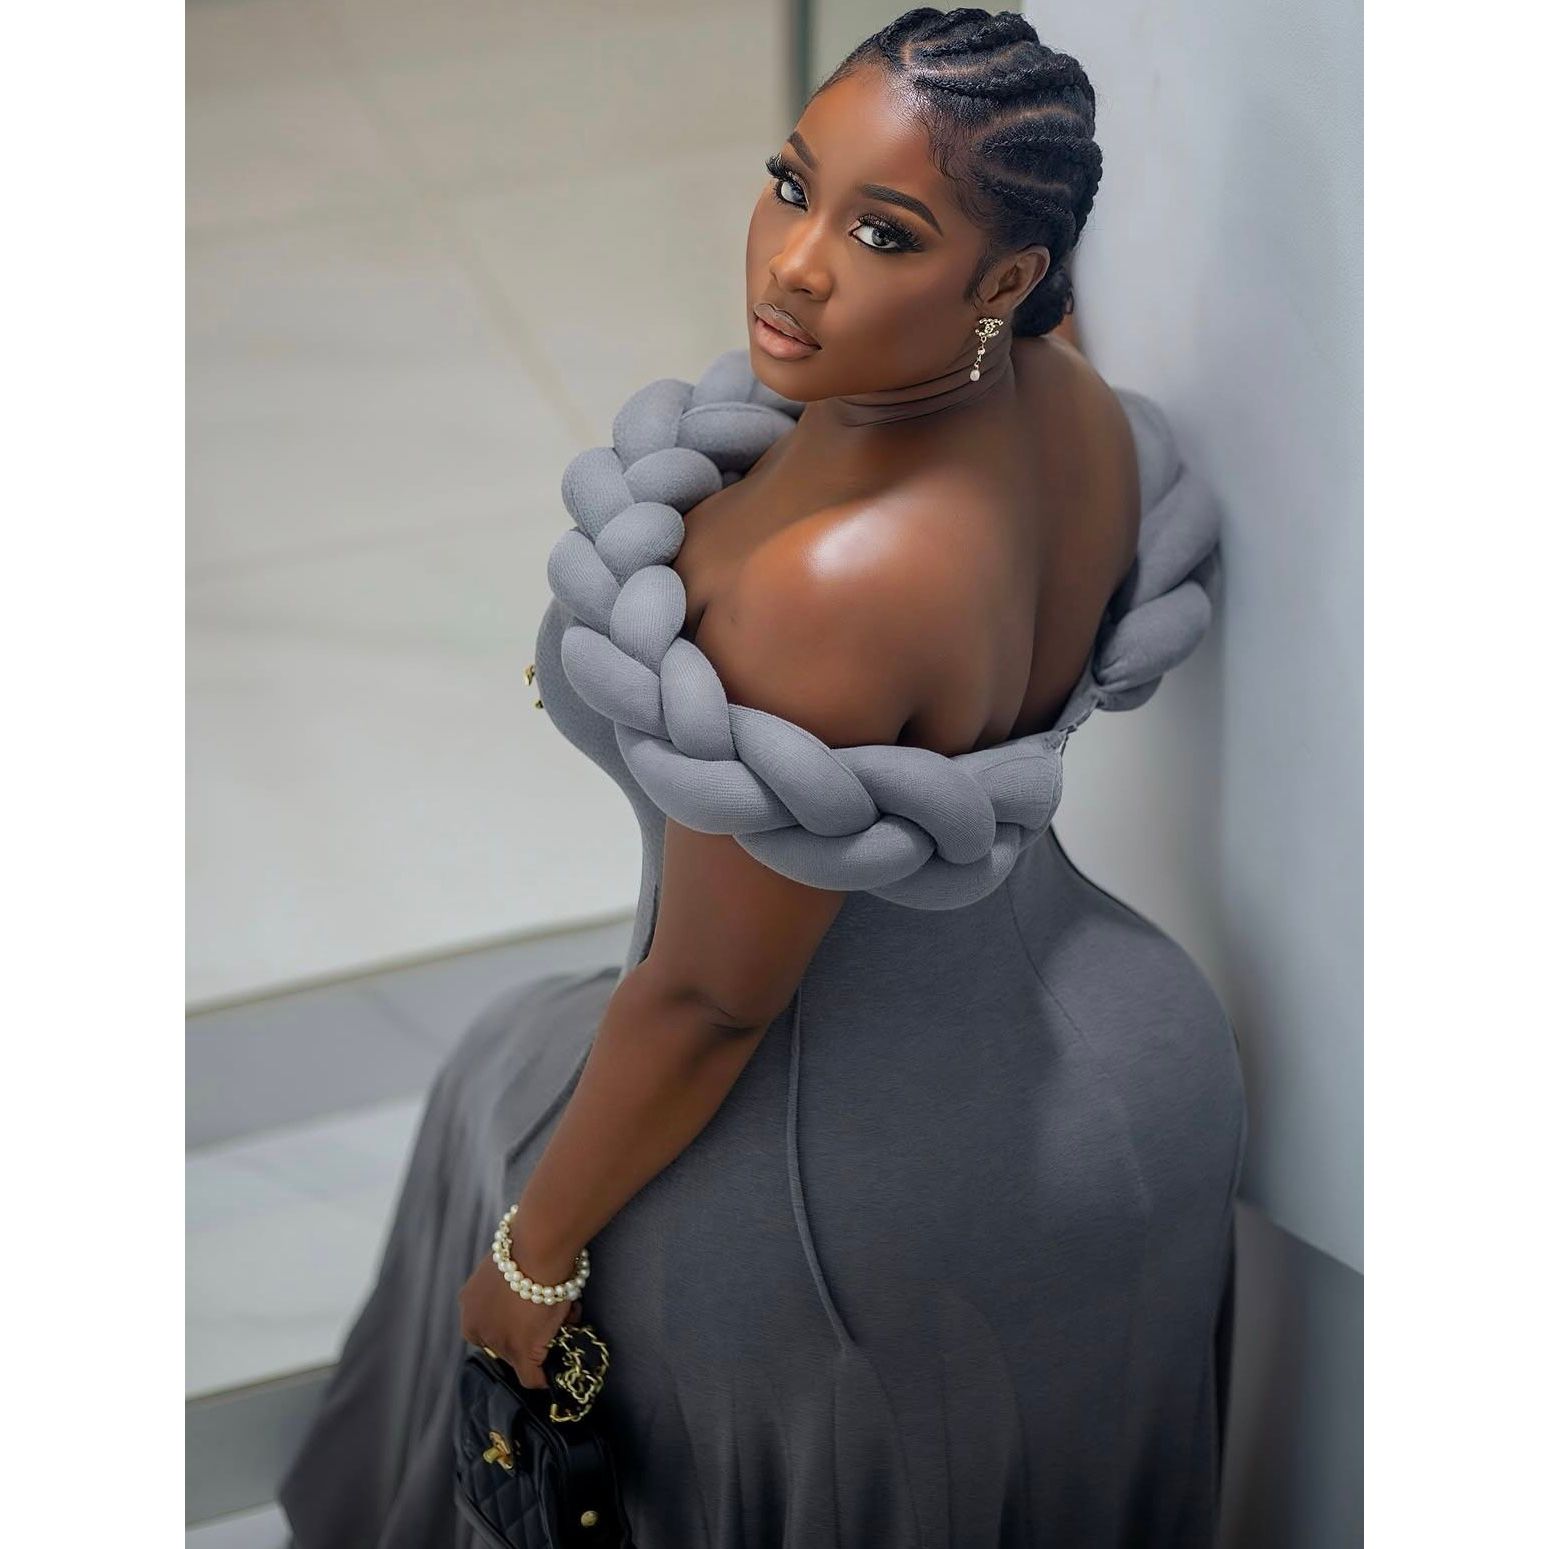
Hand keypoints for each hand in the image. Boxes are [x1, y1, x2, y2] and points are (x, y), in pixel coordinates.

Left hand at [458, 1250, 583, 1389]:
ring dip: (543, 1343)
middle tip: (548, 1317)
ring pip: (520, 1357)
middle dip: (527, 1334)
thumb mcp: (506, 1264)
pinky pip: (532, 1378)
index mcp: (469, 1303)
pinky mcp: (521, 1352)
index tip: (528, 1314)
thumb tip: (522, 1292)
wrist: (539, 1248)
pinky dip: (543, 1378)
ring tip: (564, 1317)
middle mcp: (477, 1325)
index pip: (486, 1327)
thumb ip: (506, 1284)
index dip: (510, 1323)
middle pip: (502, 1343)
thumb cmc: (528, 1247)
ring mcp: (498, 1341)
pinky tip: (555, 1372)